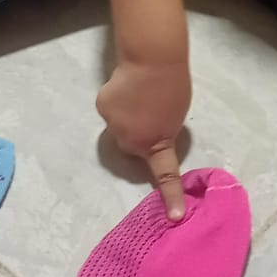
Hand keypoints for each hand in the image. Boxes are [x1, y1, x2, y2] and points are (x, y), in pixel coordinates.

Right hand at [96, 58, 191, 221]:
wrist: (152, 59)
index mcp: (156, 144)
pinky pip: (110, 110)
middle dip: (139, 133)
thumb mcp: (175, 117)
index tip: (175, 217)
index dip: (170, 196)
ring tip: (138, 93)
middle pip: (132, 145)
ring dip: (127, 116)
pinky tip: (124, 86)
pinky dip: (116, 101)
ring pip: (119, 127)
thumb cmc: (173, 85)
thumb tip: (148, 134)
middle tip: (151, 109)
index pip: (164, 175)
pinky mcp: (102, 107)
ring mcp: (113, 125)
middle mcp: (131, 141)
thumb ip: (162, 132)